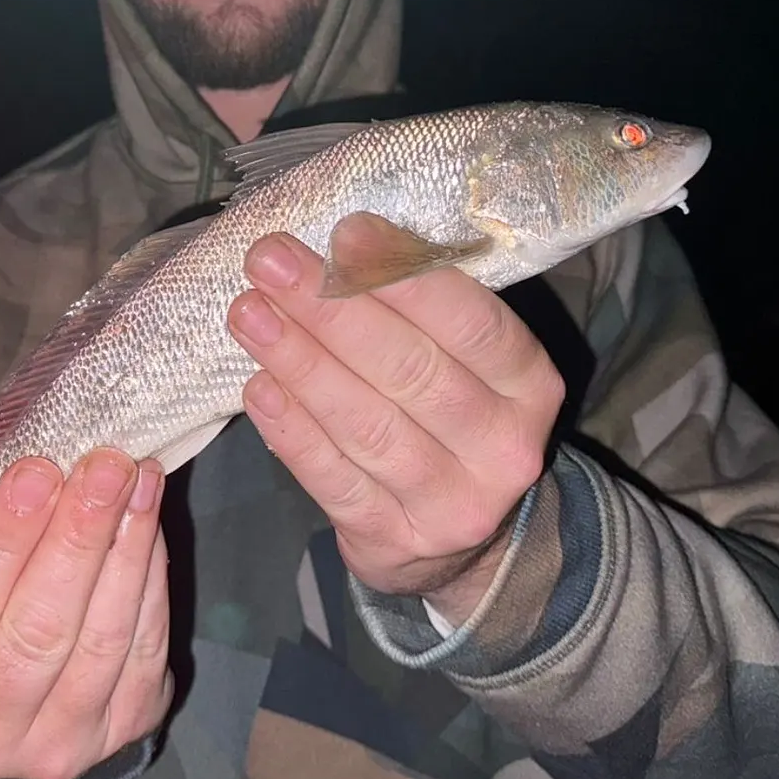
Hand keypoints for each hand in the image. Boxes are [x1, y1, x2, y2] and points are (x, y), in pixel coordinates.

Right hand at [0, 448, 172, 778]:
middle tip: (103, 467)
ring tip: (137, 481)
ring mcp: (56, 743)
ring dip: (126, 549)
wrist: (3, 716)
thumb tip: (46, 468)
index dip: (3, 538)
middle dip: (77, 537)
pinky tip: (148, 524)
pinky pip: (144, 649)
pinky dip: (150, 580)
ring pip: (102, 640)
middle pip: (39, 630)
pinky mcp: (119, 734)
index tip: (37, 471)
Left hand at [227, 214, 564, 625]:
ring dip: (300, 363)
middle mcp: (502, 448)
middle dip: (331, 309)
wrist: (461, 545)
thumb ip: (424, 309)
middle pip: (410, 370)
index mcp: (530, 386)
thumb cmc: (452, 418)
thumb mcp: (466, 362)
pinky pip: (334, 480)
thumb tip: (348, 242)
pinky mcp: (393, 542)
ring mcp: (451, 505)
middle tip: (270, 261)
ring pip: (366, 425)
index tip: (345, 233)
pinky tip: (258, 386)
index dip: (405, 277)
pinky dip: (292, 430)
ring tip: (248, 313)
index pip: (472, 324)